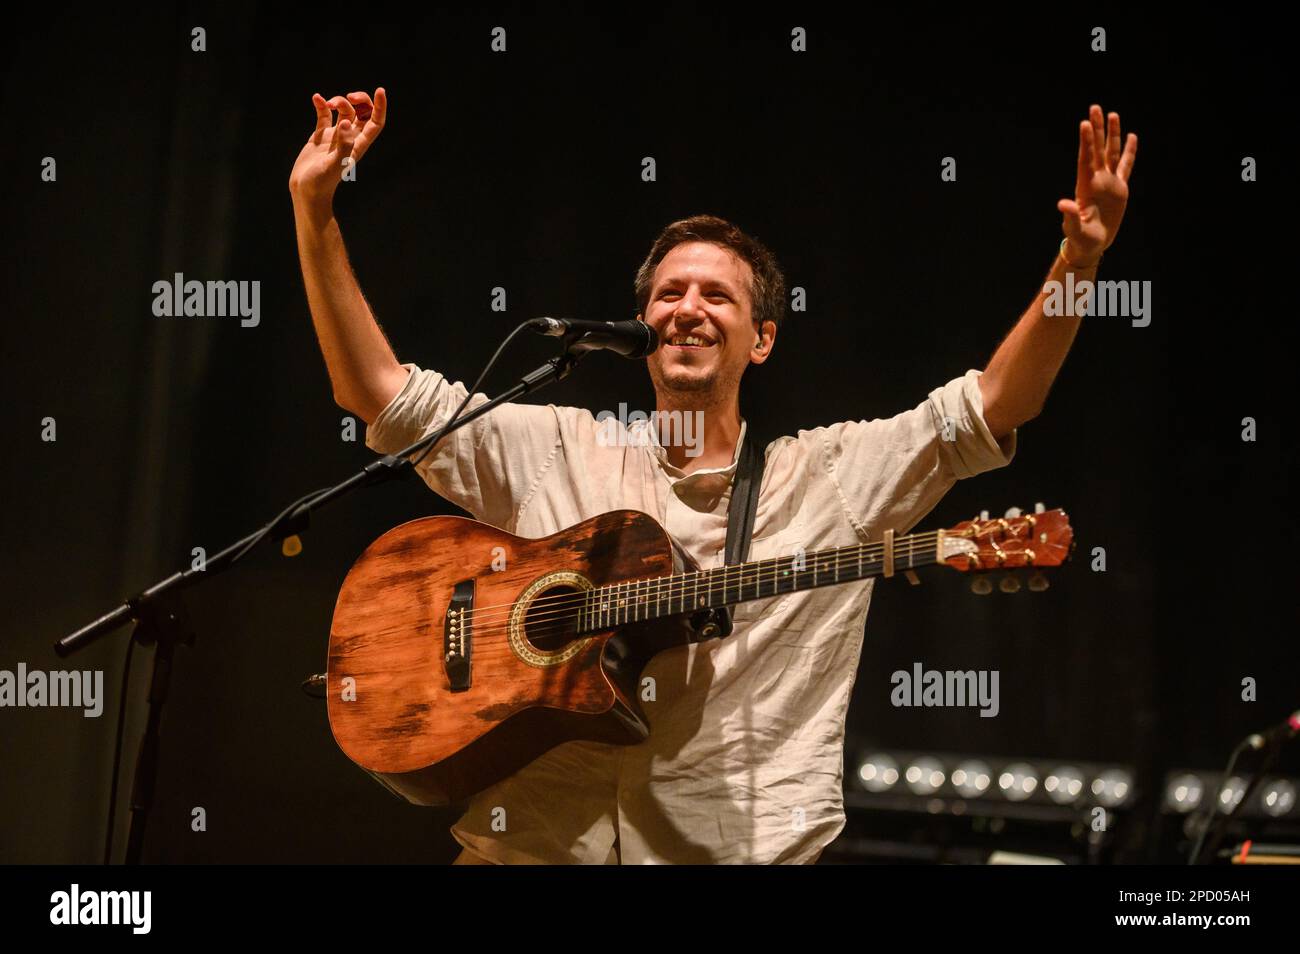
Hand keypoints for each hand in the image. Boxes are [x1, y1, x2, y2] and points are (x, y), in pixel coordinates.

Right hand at [288, 88, 387, 210]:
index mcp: (358, 145)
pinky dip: (321, 105)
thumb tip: (346, 123)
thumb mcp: (335, 164)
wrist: (306, 190)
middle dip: (360, 101)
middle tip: (350, 97)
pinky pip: (323, 116)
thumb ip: (343, 144)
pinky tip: (317, 98)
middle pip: (363, 113)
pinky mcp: (320, 136)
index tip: (380, 90)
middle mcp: (349, 139)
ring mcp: (335, 136)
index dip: (381, 107)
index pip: (376, 123)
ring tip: (328, 103)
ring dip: (338, 102)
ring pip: (344, 112)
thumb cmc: (321, 182)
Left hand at [1057, 104, 1136, 264]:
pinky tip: (1132, 136)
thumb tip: (1063, 204)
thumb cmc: (1080, 239)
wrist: (1091, 246)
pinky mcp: (1119, 188)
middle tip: (1095, 107)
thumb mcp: (1075, 229)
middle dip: (1097, 129)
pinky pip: (1126, 166)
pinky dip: (1129, 152)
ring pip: (1111, 153)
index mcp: (1085, 186)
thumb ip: (1070, 216)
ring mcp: (1108, 182)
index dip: (1086, 141)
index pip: (1086, 158)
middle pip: (1097, 149)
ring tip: (1112, 114)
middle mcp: (1096, 180)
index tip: (1084, 123)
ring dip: (1112, 134)